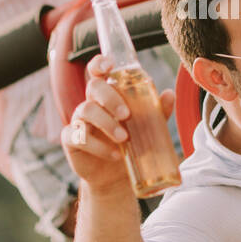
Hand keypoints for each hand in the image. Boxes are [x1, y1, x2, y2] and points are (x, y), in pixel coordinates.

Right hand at [60, 54, 175, 192]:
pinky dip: (98, 146)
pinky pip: (78, 137)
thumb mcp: (148, 127)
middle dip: (110, 98)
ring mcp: (79, 121)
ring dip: (106, 123)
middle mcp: (91, 104)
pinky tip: (114, 155)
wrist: (118, 178)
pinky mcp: (71, 141)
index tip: (109, 66)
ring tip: (124, 139)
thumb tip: (169, 94)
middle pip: (93, 87)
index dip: (99, 63)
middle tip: (127, 114)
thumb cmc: (131, 145)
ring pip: (85, 110)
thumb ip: (157, 111)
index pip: (97, 71)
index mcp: (107, 95)